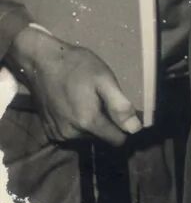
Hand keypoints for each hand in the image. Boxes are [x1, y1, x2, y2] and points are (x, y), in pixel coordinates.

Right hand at [6, 26, 141, 145]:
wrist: (42, 62)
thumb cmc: (77, 67)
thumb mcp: (104, 80)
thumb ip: (120, 106)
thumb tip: (135, 129)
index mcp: (88, 122)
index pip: (117, 140)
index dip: (126, 129)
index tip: (126, 114)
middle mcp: (71, 134)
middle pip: (102, 137)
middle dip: (107, 123)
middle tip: (104, 100)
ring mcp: (58, 134)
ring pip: (87, 136)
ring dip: (92, 123)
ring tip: (89, 100)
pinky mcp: (49, 130)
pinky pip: (72, 133)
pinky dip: (78, 123)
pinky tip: (76, 105)